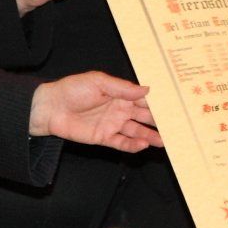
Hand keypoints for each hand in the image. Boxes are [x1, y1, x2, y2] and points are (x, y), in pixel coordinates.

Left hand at [31, 71, 162, 151]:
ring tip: (164, 141)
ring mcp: (112, 124)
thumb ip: (122, 88)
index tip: (175, 107)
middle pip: (144, 117)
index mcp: (120, 94)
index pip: (144, 100)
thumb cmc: (72, 89)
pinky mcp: (103, 137)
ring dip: (150, 136)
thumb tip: (147, 89)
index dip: (159, 104)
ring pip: (136, 131)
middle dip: (160, 121)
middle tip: (176, 127)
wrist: (50, 107)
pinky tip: (143, 145)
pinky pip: (121, 142)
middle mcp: (119, 109)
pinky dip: (133, 145)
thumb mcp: (98, 82)